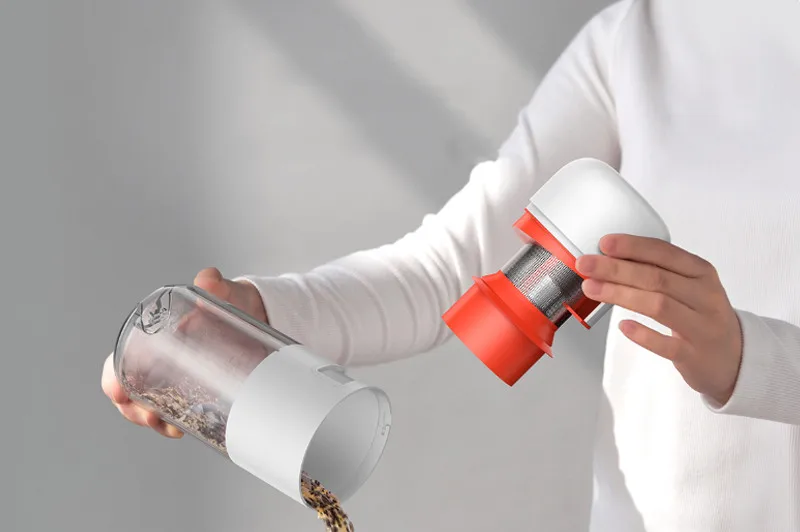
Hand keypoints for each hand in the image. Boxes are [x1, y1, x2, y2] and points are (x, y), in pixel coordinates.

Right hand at [101, 267, 267, 437]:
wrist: (258, 312)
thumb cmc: (231, 300)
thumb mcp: (223, 293)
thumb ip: (214, 285)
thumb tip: (208, 279)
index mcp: (155, 335)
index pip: (120, 362)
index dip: (114, 379)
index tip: (120, 394)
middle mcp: (160, 359)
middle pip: (130, 392)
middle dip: (135, 410)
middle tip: (155, 417)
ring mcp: (177, 377)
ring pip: (149, 406)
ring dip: (155, 421)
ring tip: (173, 428)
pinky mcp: (198, 390)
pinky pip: (175, 412)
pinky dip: (174, 423)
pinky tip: (184, 428)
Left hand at [575, 234, 742, 404]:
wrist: (736, 359)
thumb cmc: (701, 316)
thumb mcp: (689, 287)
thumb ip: (657, 272)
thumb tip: (608, 259)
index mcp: (701, 273)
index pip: (665, 253)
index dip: (633, 247)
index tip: (605, 243)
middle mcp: (704, 296)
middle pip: (656, 278)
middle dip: (616, 269)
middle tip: (586, 265)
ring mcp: (701, 327)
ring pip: (659, 305)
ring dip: (621, 295)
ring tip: (592, 289)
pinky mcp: (694, 355)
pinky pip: (667, 344)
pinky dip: (643, 334)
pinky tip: (623, 326)